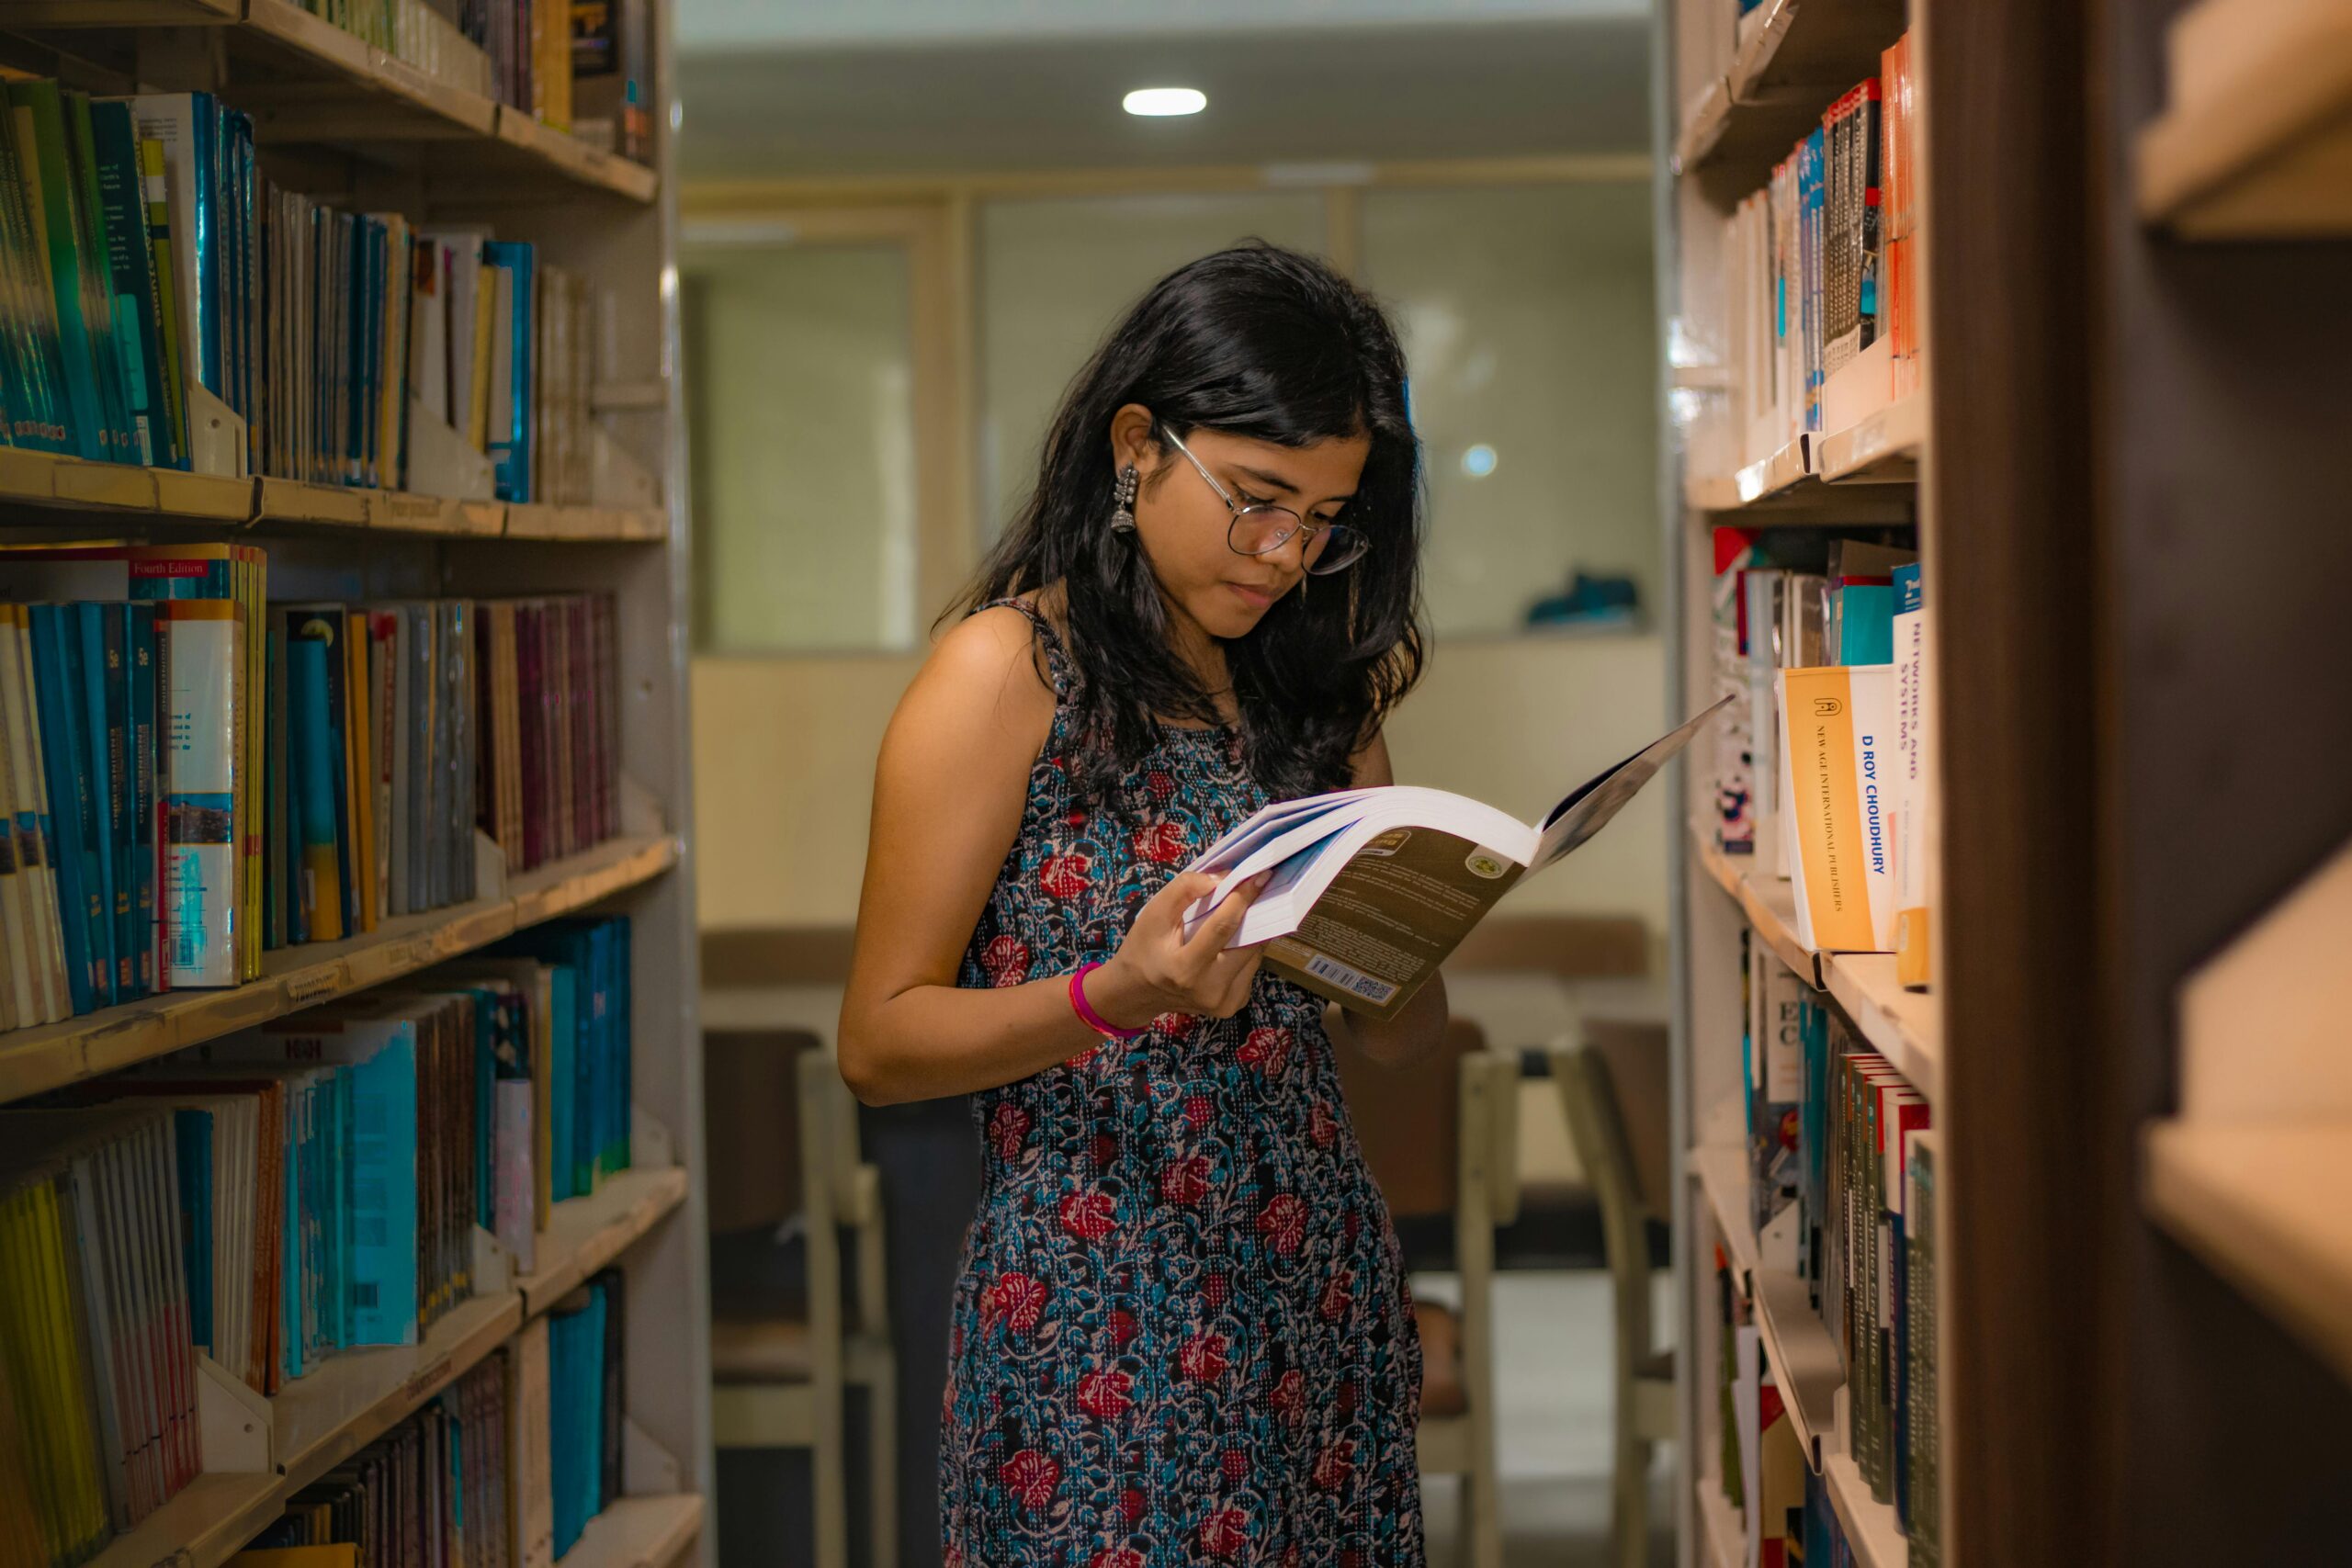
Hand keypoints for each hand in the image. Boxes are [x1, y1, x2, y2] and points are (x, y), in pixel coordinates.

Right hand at [1087, 870, 1271, 1027]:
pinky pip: (1250, 969)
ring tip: (1241, 915)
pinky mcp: (1233, 1005)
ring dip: (1252, 932)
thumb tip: (1223, 878)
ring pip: (1254, 956)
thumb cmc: (1144, 949)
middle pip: (1248, 944)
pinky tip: (1232, 943)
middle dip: (1253, 914)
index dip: (1242, 898)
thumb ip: (1184, 889)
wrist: (1137, 993)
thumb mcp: (1154, 914)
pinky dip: (1246, 951)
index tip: (1259, 876)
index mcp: (1186, 970)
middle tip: (1255, 890)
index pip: (1223, 928)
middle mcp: (1210, 991)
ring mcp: (1225, 1003)